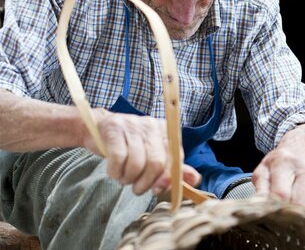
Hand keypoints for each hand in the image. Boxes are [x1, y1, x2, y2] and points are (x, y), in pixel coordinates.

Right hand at [84, 109, 200, 194]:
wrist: (98, 128)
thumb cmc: (129, 146)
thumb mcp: (153, 154)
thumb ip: (173, 168)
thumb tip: (195, 180)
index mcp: (165, 131)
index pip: (175, 158)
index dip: (168, 178)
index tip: (157, 189)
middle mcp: (151, 126)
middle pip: (157, 163)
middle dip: (146, 183)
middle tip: (137, 188)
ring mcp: (132, 126)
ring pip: (137, 164)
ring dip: (128, 179)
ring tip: (124, 178)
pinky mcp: (113, 130)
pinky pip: (118, 159)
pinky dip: (115, 172)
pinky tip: (114, 172)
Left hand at [252, 123, 304, 210]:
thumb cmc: (280, 161)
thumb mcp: (264, 169)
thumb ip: (260, 189)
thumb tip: (261, 209)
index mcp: (285, 163)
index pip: (282, 195)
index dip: (275, 211)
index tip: (270, 217)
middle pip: (299, 205)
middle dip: (289, 216)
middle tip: (281, 218)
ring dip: (299, 215)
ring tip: (292, 204)